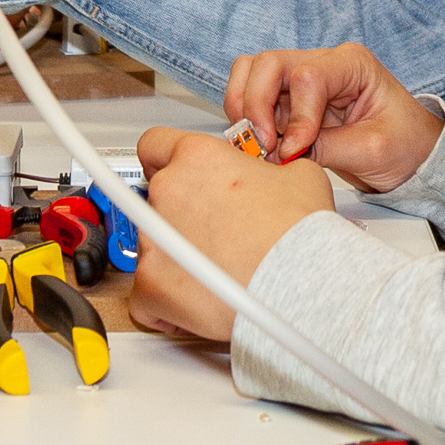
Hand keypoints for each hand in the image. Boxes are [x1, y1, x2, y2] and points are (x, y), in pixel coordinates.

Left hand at [127, 123, 342, 341]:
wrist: (299, 283)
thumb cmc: (299, 234)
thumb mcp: (299, 176)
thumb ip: (270, 170)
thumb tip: (272, 177)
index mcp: (197, 157)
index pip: (154, 144)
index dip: (166, 161)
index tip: (177, 177)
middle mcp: (167, 190)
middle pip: (156, 198)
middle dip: (180, 215)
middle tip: (213, 233)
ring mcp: (153, 238)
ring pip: (152, 245)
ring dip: (176, 256)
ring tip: (217, 270)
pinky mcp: (149, 283)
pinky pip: (144, 292)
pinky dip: (165, 299)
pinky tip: (196, 300)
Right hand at [223, 45, 443, 194]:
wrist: (413, 157)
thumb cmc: (405, 146)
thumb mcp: (371, 150)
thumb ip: (324, 148)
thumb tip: (281, 152)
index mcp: (351, 64)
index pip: (306, 77)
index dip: (295, 116)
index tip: (295, 150)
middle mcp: (322, 63)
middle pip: (268, 64)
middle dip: (256, 105)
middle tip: (263, 146)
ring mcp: (301, 80)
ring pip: (251, 75)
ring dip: (246, 109)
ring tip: (260, 145)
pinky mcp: (289, 100)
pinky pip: (253, 98)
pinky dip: (248, 120)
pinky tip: (263, 146)